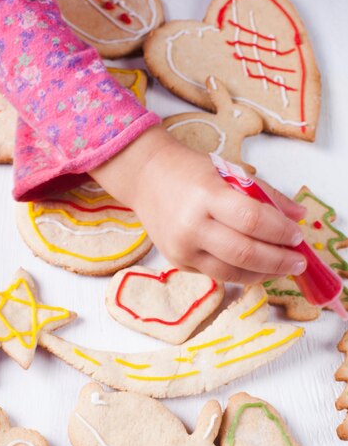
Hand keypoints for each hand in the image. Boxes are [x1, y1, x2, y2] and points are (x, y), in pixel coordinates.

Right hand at [91, 125, 306, 283]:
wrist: (145, 178)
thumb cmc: (190, 172)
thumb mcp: (229, 171)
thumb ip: (265, 194)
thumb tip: (298, 216)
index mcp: (206, 195)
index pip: (252, 219)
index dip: (280, 231)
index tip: (297, 235)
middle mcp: (191, 226)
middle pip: (244, 252)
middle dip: (278, 260)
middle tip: (299, 261)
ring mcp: (182, 248)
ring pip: (231, 273)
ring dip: (263, 274)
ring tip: (282, 269)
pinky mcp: (178, 262)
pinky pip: (216, 274)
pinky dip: (241, 274)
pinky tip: (257, 268)